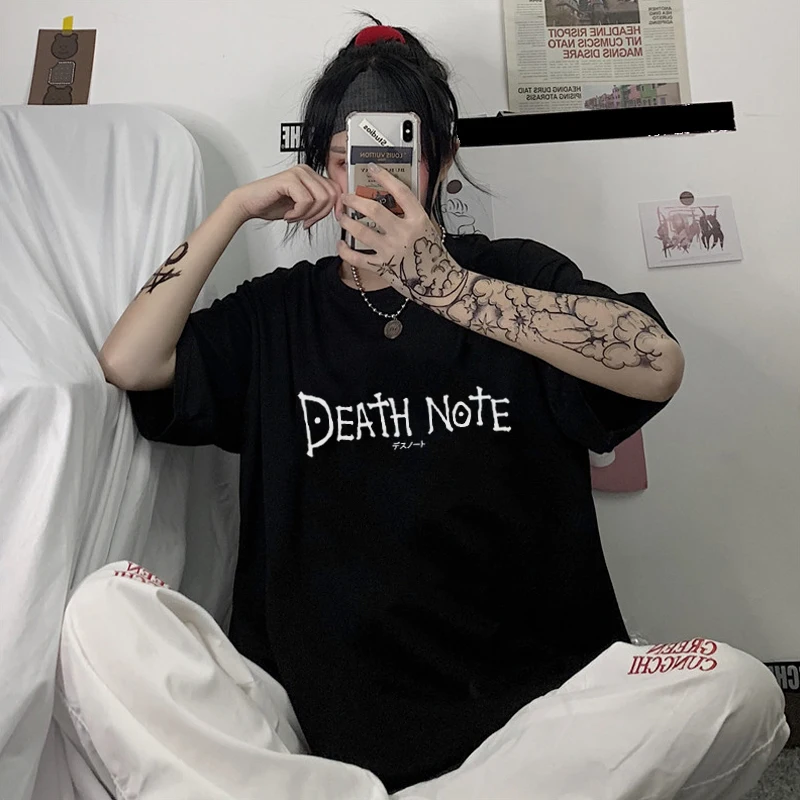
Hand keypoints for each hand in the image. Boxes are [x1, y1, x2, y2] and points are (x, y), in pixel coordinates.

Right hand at [230, 165, 342, 227]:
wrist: (250, 204)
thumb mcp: (304, 207)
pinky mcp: (289, 179)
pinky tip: (287, 214)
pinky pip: (306, 201)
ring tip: (294, 216)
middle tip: (305, 221)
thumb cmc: (272, 204)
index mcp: (311, 175)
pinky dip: (298, 214)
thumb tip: (338, 209)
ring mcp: (298, 173)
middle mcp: (306, 171)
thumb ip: (320, 204)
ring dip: (308, 214)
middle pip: (331, 195)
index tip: (325, 219)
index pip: (336, 190)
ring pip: (321, 199)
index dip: (334, 208)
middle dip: (319, 214)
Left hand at [338, 165, 466, 306]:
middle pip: (373, 210)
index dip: (385, 177)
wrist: (440, 282)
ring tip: (341, 216)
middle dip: (355, 200)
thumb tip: (392, 199)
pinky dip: (345, 250)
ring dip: (347, 221)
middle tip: (347, 197)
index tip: (373, 169)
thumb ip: (411, 214)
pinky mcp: (383, 267)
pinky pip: (357, 258)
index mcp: (418, 220)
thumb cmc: (434, 256)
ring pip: (361, 231)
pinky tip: (341, 243)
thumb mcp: (428, 228)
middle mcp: (403, 233)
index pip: (400, 192)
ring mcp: (392, 251)